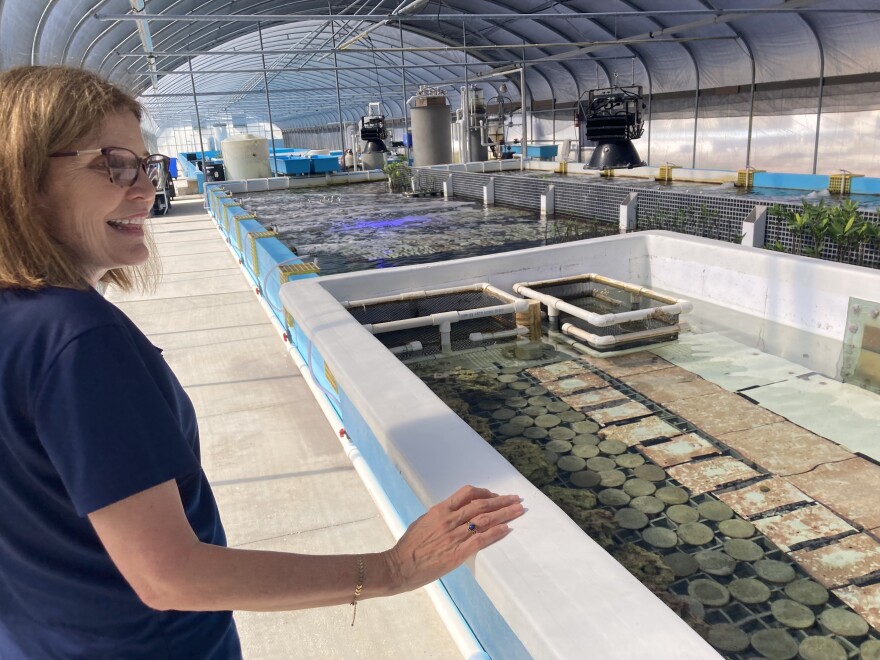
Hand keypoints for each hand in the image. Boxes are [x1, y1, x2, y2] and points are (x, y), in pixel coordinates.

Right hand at [382, 485, 523, 593]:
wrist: (399, 566)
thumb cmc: (409, 546)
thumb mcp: (423, 522)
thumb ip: (440, 516)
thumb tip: (454, 513)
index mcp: (440, 510)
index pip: (467, 494)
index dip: (485, 493)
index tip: (495, 495)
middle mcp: (449, 520)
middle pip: (481, 505)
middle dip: (502, 501)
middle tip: (516, 499)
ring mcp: (454, 536)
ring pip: (485, 520)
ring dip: (504, 514)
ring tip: (518, 511)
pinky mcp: (457, 553)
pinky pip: (481, 540)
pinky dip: (496, 533)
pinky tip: (507, 529)